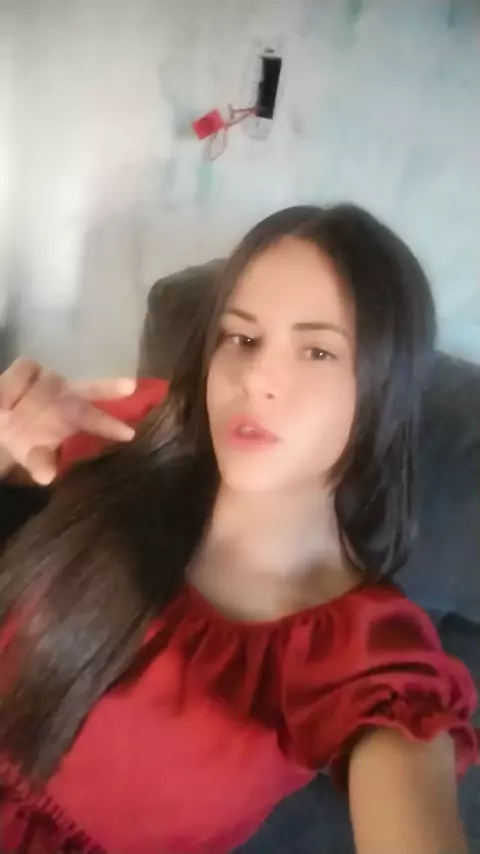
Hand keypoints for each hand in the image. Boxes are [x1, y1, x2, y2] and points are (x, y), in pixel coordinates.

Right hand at [0, 358, 135, 484]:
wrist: (0, 425)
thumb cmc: (24, 440)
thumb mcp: (31, 456)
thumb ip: (39, 462)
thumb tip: (47, 477)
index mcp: (75, 418)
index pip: (96, 420)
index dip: (110, 426)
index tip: (129, 435)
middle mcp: (67, 396)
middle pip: (91, 389)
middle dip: (109, 388)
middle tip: (131, 386)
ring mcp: (49, 380)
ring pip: (50, 378)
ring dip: (34, 394)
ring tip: (5, 411)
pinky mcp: (28, 369)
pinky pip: (24, 371)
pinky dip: (11, 388)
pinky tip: (3, 406)